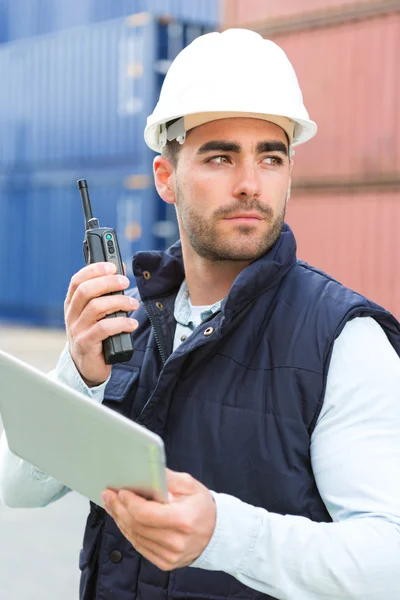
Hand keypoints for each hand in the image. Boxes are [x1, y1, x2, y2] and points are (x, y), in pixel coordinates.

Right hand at [64, 262, 138, 385]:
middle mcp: (72, 315)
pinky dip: (121, 323)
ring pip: (95, 307)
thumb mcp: (99, 313)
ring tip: (133, 304)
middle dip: (108, 282)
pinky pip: (103, 329)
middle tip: (125, 282)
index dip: (94, 270)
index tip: (112, 266)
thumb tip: (120, 270)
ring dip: (118, 302)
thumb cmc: (96, 335)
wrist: (87, 367)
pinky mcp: (86, 344)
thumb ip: (106, 293)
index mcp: (73, 304)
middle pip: (86, 291)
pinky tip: (131, 324)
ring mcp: (77, 330)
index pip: (77, 280)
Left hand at [101, 470, 215, 570]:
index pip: (146, 514)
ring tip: (111, 504)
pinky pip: (139, 546)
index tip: (120, 491)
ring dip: (120, 519)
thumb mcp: (190, 485)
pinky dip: (128, 531)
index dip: (129, 502)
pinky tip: (122, 519)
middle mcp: (176, 542)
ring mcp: (170, 555)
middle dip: (119, 508)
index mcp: (183, 520)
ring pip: (135, 536)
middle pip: (137, 525)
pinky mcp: (165, 562)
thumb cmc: (201, 506)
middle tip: (108, 494)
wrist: (216, 533)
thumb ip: (167, 478)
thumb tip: (146, 471)